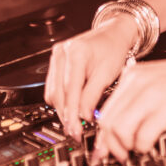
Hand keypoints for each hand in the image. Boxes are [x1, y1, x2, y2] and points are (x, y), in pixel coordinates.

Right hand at [44, 17, 136, 140]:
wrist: (113, 34)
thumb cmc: (113, 49)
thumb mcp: (107, 73)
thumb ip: (92, 96)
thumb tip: (83, 118)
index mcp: (76, 53)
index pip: (70, 91)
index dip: (72, 114)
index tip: (76, 130)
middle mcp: (62, 53)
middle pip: (58, 93)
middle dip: (66, 115)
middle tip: (75, 131)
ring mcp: (56, 56)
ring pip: (52, 92)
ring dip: (62, 109)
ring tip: (74, 122)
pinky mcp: (55, 61)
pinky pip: (53, 87)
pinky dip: (61, 99)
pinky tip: (71, 107)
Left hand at [93, 51, 165, 160]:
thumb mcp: (155, 80)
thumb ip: (135, 98)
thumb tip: (118, 129)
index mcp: (132, 76)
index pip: (105, 111)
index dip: (103, 136)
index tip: (104, 150)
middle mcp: (138, 83)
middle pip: (108, 123)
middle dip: (110, 146)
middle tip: (119, 156)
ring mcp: (152, 95)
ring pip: (120, 131)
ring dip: (125, 147)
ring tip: (136, 150)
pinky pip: (142, 136)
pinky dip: (142, 147)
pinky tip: (150, 144)